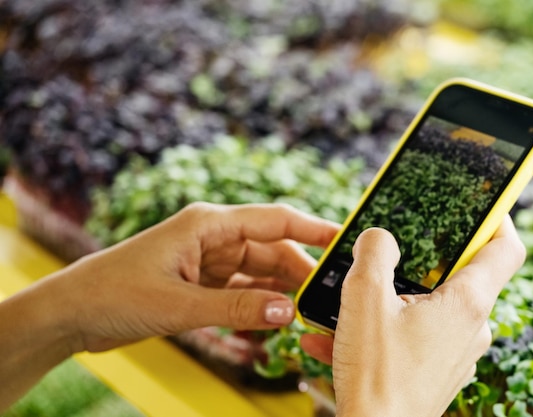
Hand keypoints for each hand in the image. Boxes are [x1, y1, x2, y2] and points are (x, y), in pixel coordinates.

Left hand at [40, 202, 339, 353]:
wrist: (73, 313)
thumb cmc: (115, 293)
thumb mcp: (179, 304)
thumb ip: (236, 308)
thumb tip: (286, 311)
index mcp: (208, 224)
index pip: (274, 220)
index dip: (312, 229)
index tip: (343, 241)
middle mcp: (213, 237)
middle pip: (272, 248)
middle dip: (299, 270)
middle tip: (327, 296)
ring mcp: (208, 261)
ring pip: (259, 271)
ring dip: (280, 289)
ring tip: (307, 311)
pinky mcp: (201, 283)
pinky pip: (242, 290)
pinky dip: (258, 302)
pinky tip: (274, 318)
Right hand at [301, 216, 524, 416]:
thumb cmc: (376, 373)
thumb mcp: (364, 298)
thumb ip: (374, 253)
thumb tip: (381, 238)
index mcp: (465, 304)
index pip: (505, 248)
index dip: (498, 218)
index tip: (481, 203)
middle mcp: (471, 328)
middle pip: (463, 275)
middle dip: (426, 260)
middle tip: (392, 253)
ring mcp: (456, 353)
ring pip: (430, 308)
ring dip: (392, 299)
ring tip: (348, 304)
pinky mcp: (437, 371)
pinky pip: (413, 337)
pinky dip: (382, 330)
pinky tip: (335, 337)